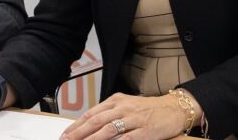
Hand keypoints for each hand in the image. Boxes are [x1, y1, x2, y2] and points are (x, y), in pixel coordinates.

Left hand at [60, 92, 193, 139]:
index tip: (65, 135)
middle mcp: (122, 108)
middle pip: (95, 121)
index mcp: (115, 101)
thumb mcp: (126, 105)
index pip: (91, 114)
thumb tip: (89, 126)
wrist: (173, 108)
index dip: (76, 126)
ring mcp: (134, 119)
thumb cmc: (148, 109)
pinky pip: (128, 139)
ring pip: (108, 130)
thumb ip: (109, 114)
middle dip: (78, 134)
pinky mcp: (145, 131)